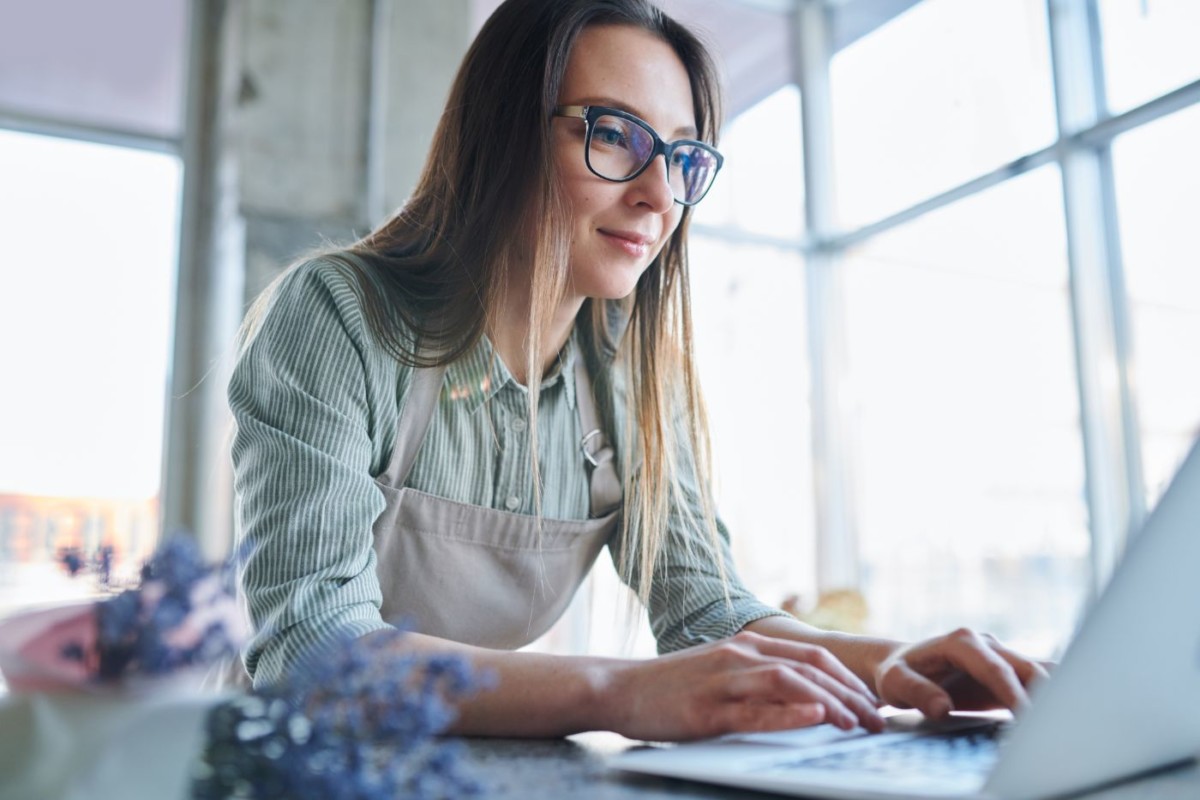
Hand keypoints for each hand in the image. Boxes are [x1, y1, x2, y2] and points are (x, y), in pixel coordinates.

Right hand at [605, 631, 885, 741]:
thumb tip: (804, 697)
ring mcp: (723, 680)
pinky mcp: (706, 709)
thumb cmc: (671, 686)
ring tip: (857, 723)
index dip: (849, 677)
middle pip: (811, 666)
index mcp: (747, 645)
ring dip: (830, 702)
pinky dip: (788, 713)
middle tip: (879, 720)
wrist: (617, 688)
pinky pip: (754, 710)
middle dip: (851, 693)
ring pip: (789, 682)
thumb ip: (757, 678)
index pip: (813, 655)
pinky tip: (814, 718)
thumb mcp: (720, 673)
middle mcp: (740, 655)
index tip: (874, 703)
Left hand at [874, 628, 1049, 718]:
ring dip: (1057, 695)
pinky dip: (1053, 697)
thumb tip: (942, 707)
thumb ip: (917, 692)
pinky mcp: (1007, 672)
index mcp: (961, 641)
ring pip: (1040, 672)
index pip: (995, 669)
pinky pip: (1037, 681)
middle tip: (1058, 725)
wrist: (900, 665)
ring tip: (1070, 724)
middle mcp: (986, 644)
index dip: (1014, 693)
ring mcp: (999, 655)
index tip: (1028, 717)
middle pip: (1028, 667)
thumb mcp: (895, 682)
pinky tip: (1064, 718)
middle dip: (1046, 695)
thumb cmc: (897, 673)